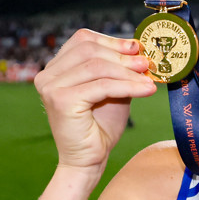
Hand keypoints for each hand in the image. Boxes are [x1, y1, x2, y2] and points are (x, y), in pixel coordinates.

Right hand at [34, 29, 155, 172]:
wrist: (89, 160)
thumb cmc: (101, 126)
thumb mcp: (114, 90)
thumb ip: (120, 71)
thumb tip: (140, 51)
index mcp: (57, 67)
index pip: (83, 40)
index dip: (112, 41)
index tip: (136, 48)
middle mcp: (48, 74)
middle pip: (90, 50)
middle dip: (122, 56)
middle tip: (147, 64)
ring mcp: (51, 87)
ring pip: (97, 67)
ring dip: (128, 72)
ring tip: (149, 79)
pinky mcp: (61, 100)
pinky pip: (102, 86)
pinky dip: (128, 86)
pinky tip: (146, 90)